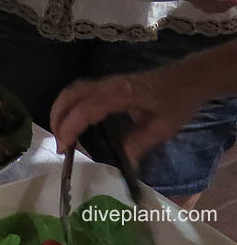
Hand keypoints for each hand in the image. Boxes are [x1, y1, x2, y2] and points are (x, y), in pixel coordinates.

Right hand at [50, 64, 206, 163]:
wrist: (187, 78)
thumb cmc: (176, 102)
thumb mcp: (163, 128)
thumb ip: (140, 144)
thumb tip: (124, 165)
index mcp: (121, 94)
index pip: (86, 109)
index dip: (70, 127)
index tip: (63, 147)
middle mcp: (108, 85)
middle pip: (71, 95)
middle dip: (58, 118)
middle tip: (59, 143)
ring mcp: (106, 82)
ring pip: (73, 90)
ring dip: (61, 109)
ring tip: (61, 133)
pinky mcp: (107, 84)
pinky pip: (80, 91)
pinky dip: (69, 104)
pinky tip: (73, 120)